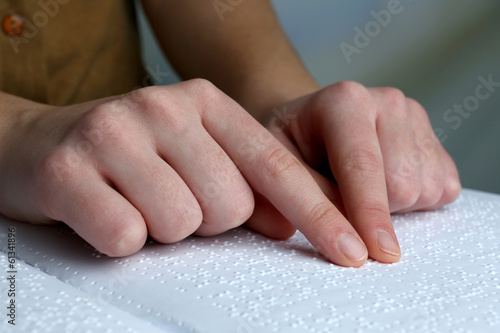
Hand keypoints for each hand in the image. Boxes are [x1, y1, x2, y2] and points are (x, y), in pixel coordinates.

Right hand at [0, 79, 376, 265]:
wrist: (39, 145)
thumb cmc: (129, 157)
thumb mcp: (195, 155)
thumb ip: (244, 182)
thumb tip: (286, 223)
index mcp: (204, 102)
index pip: (276, 167)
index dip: (319, 214)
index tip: (355, 253)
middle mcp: (163, 107)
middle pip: (230, 205)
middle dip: (205, 219)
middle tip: (169, 198)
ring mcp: (115, 132)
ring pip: (182, 223)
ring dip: (162, 228)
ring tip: (136, 201)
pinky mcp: (70, 169)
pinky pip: (128, 235)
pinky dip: (120, 237)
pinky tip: (104, 210)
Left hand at [245, 81, 460, 264]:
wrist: (311, 126)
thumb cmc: (290, 146)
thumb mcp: (273, 166)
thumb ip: (300, 196)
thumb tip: (339, 234)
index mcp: (343, 102)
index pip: (362, 166)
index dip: (369, 213)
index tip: (376, 252)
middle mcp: (386, 102)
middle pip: (403, 185)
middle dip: (376, 211)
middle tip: (344, 200)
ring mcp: (415, 117)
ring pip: (427, 190)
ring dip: (396, 208)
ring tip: (361, 190)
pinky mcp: (434, 138)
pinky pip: (445, 190)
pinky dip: (418, 203)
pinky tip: (386, 188)